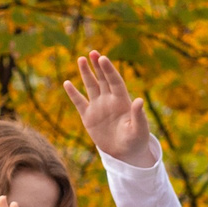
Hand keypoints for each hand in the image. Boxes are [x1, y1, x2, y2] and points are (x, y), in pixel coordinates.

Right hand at [63, 51, 154, 165]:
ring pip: (91, 86)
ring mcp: (98, 107)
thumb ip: (139, 115)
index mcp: (122, 102)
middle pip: (103, 79)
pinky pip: (79, 102)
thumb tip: (139, 100)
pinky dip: (73, 93)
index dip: (109, 70)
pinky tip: (67, 83)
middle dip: (98, 66)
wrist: (125, 154)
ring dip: (86, 73)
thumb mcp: (140, 129)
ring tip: (81, 59)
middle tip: (92, 52)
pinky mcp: (89, 117)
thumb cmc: (136, 141)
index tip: (103, 58)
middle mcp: (110, 101)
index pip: (115, 82)